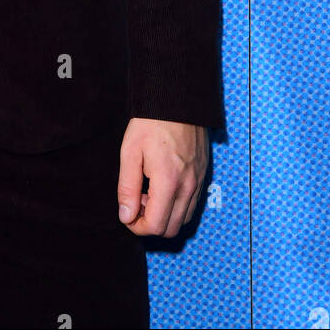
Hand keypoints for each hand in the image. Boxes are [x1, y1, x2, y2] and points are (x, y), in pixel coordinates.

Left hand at [117, 118, 207, 237]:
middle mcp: (188, 187)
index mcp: (168, 182)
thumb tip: (126, 216)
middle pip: (171, 229)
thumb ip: (127, 187)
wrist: (176, 100)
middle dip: (150, 223)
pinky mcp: (203, 176)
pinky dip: (176, 205)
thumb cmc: (150, 123)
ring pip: (183, 219)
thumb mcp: (130, 152)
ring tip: (148, 191)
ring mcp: (199, 182)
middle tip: (136, 201)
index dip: (136, 227)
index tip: (127, 213)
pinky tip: (162, 185)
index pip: (155, 226)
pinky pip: (191, 205)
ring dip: (164, 215)